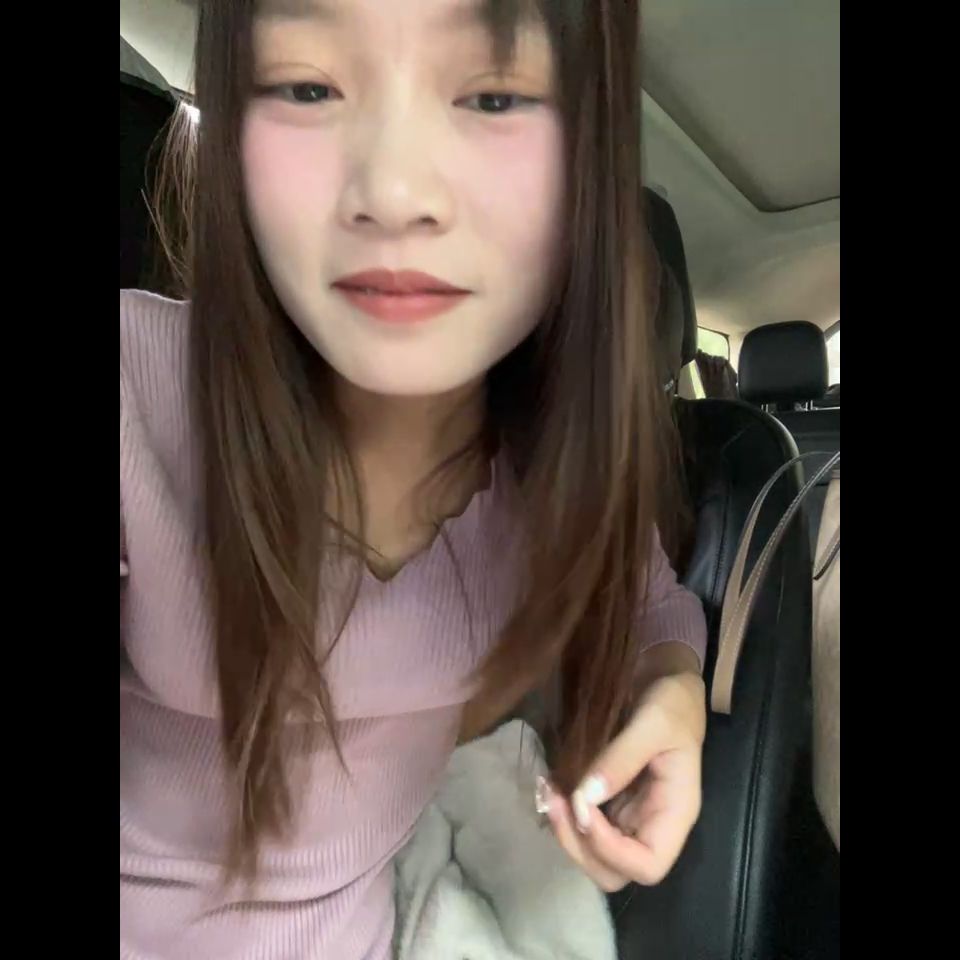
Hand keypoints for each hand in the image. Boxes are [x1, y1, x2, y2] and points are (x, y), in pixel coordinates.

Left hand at [538, 668, 705, 890]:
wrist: (666, 678)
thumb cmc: (672, 700)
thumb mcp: (655, 720)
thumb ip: (622, 758)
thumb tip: (584, 798)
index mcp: (675, 812)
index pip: (648, 865)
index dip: (612, 851)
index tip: (583, 810)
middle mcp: (652, 824)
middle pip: (615, 871)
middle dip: (579, 847)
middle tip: (554, 802)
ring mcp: (629, 815)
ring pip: (593, 854)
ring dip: (565, 832)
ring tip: (548, 790)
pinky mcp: (610, 801)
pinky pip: (584, 825)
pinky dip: (563, 815)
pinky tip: (551, 784)